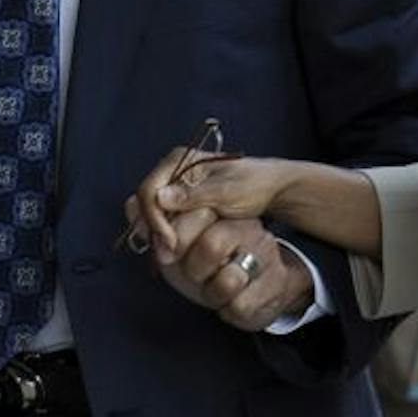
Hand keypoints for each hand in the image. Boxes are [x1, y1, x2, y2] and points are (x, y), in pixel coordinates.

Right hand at [128, 151, 289, 251]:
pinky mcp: (182, 203)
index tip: (170, 242)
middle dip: (153, 230)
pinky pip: (165, 220)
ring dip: (159, 236)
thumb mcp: (226, 192)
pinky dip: (168, 235)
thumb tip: (160, 197)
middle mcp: (173, 171)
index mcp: (180, 160)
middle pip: (146, 203)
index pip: (149, 190)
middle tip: (169, 256)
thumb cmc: (253, 184)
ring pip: (152, 214)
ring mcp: (177, 187)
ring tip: (173, 257)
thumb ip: (193, 195)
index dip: (154, 218)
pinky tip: (178, 250)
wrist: (272, 188)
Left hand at [148, 215, 314, 330]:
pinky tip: (229, 303)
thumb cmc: (211, 265)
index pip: (197, 211)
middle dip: (192, 270)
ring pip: (228, 280)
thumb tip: (131, 206)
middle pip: (212, 245)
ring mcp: (266, 257)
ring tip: (212, 290)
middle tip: (192, 275)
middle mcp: (249, 230)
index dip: (172, 236)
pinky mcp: (276, 286)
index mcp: (225, 213)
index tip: (163, 254)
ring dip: (211, 293)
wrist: (257, 290)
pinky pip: (239, 306)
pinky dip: (227, 311)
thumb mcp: (182, 242)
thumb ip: (157, 224)